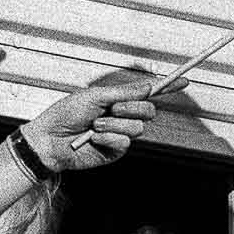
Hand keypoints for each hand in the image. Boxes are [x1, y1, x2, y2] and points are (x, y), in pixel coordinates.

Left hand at [17, 72, 188, 172]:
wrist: (50, 140)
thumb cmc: (65, 115)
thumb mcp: (95, 96)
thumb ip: (123, 92)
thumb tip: (147, 87)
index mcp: (117, 100)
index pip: (147, 94)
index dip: (166, 88)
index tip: (183, 81)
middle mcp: (122, 117)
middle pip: (148, 111)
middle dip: (132, 108)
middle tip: (112, 108)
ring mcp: (120, 135)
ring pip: (137, 128)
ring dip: (113, 124)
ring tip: (94, 126)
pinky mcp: (115, 151)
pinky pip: (124, 142)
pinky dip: (108, 138)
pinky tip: (94, 139)